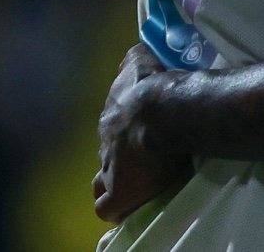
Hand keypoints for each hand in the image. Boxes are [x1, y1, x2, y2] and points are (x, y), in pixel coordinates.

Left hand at [94, 44, 190, 222]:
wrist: (162, 110)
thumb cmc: (156, 86)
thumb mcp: (141, 63)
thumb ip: (133, 61)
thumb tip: (130, 56)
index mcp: (113, 116)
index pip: (114, 127)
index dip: (129, 132)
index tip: (145, 133)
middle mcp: (106, 143)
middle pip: (108, 154)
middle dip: (122, 158)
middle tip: (144, 159)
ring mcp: (110, 169)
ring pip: (100, 182)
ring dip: (114, 182)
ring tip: (136, 185)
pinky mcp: (119, 192)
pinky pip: (108, 207)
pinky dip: (118, 206)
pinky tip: (131, 205)